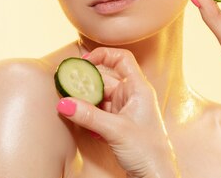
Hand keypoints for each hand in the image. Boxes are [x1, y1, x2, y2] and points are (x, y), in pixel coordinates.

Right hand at [56, 47, 179, 177]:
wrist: (156, 176)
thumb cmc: (148, 151)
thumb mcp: (115, 130)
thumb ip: (89, 116)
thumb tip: (64, 103)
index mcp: (138, 88)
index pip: (122, 59)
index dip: (103, 55)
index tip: (84, 62)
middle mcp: (132, 95)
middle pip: (105, 79)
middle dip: (86, 82)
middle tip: (67, 87)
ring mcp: (125, 109)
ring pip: (100, 97)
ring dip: (85, 100)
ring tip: (69, 104)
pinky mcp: (119, 123)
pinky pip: (100, 111)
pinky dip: (89, 114)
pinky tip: (80, 120)